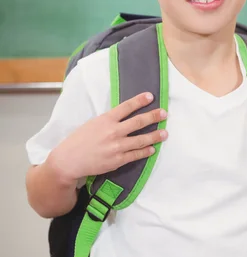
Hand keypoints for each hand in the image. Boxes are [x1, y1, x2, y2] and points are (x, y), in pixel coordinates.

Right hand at [48, 92, 167, 182]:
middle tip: (164, 113)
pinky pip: (136, 155)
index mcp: (105, 119)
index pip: (126, 106)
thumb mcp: (92, 124)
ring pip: (141, 140)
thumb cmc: (79, 140)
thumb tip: (124, 117)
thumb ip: (108, 120)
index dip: (140, 100)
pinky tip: (152, 149)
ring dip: (155, 136)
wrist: (70, 160)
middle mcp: (113, 131)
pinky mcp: (118, 160)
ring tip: (165, 133)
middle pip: (138, 122)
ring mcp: (116, 146)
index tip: (151, 96)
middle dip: (153, 116)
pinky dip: (145, 151)